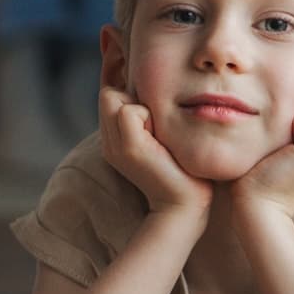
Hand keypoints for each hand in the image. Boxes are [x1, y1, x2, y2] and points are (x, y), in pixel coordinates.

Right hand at [99, 87, 211, 214]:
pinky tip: (161, 140)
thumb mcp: (160, 137)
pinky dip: (148, 117)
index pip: (110, 96)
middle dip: (133, 100)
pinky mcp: (129, 148)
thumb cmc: (182, 170)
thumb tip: (150, 88)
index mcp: (114, 141)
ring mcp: (114, 146)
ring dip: (141, 108)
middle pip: (109, 94)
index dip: (131, 99)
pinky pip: (129, 111)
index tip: (154, 123)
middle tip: (156, 128)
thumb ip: (148, 117)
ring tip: (158, 134)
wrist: (185, 205)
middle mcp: (109, 143)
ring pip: (113, 98)